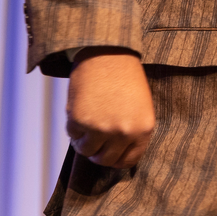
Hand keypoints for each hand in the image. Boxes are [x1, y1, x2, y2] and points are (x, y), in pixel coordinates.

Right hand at [67, 47, 154, 167]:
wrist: (109, 55)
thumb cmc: (126, 79)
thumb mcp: (140, 107)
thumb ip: (132, 131)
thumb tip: (116, 155)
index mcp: (144, 129)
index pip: (128, 160)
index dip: (116, 160)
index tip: (108, 154)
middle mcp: (124, 132)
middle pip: (105, 160)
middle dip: (97, 153)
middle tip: (93, 142)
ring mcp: (102, 128)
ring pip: (86, 151)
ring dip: (83, 142)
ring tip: (86, 125)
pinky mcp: (81, 121)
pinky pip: (73, 136)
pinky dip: (73, 128)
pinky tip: (80, 111)